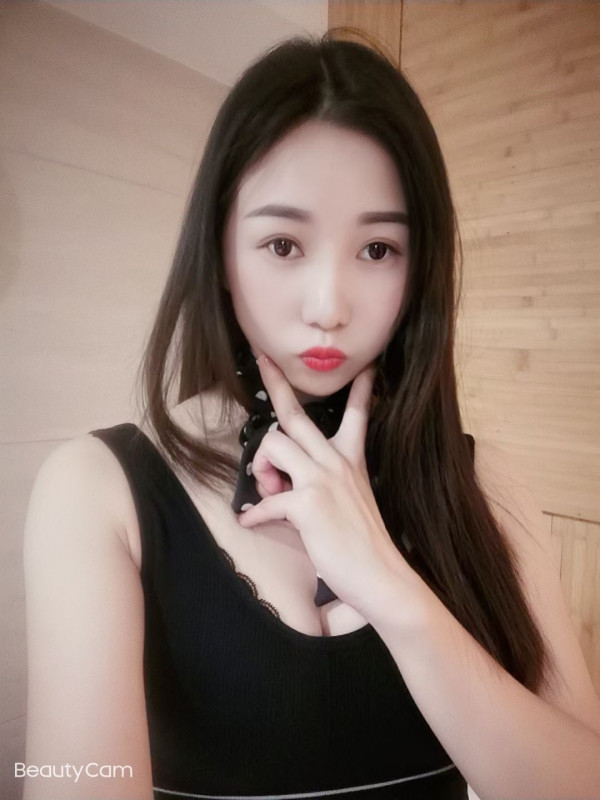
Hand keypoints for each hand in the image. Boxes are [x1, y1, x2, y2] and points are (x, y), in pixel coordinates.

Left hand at [237, 353, 403, 615]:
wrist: (381, 577)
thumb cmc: (362, 544)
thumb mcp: (349, 502)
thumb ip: (318, 485)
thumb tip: (278, 486)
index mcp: (350, 460)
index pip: (357, 414)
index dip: (361, 388)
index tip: (366, 365)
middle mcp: (336, 462)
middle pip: (295, 416)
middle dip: (275, 383)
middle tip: (262, 359)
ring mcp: (322, 480)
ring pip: (273, 445)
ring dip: (261, 467)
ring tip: (269, 491)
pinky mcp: (307, 504)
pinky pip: (266, 500)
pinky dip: (254, 513)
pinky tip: (251, 521)